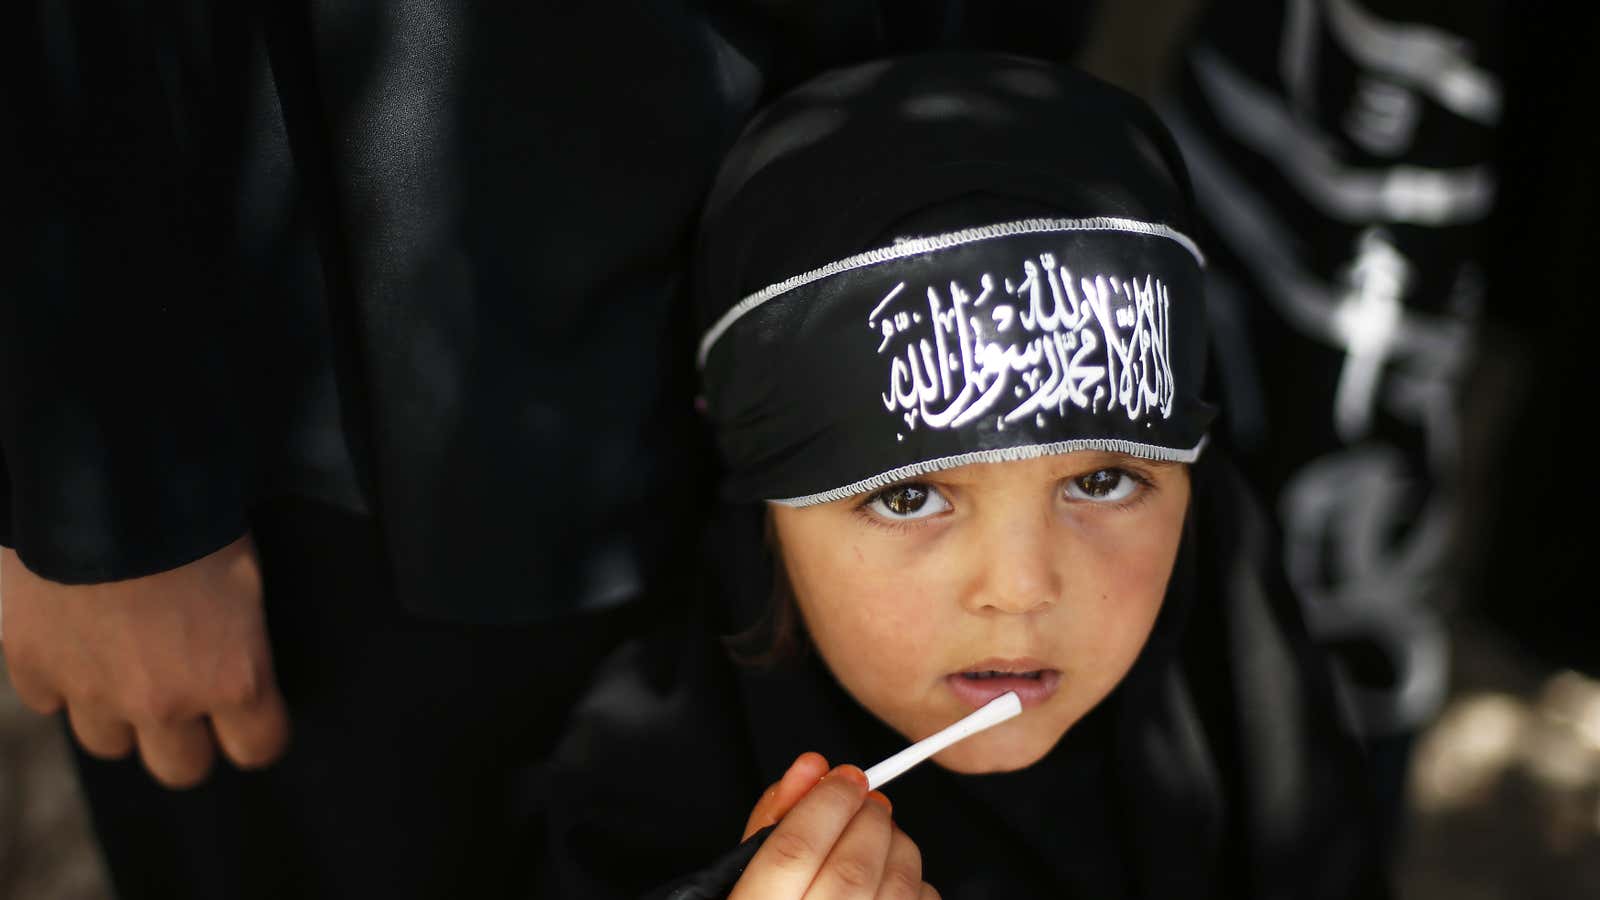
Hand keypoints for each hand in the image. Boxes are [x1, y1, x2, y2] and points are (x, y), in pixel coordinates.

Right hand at [0, 534, 289, 787]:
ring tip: (124, 664)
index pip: (258, 748)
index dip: (258, 731)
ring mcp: (92, 691)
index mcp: (231, 678)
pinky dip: (62, 677)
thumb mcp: (246, 576)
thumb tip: (240, 668)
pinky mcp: (33, 668)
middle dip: (187, 741)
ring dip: (119, 714)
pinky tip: (74, 636)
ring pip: (109, 743)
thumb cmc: (194, 516)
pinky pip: (50, 700)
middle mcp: (163, 702)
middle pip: (181, 769)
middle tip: (186, 699)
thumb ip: (241, 641)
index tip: (254, 717)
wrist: (105, 481)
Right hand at [731, 753, 938, 899]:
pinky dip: (914, 881)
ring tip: (878, 838)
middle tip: (867, 802)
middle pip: (852, 867)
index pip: (794, 850)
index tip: (845, 777)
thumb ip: (773, 821)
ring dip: (897, 844)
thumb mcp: (746, 873)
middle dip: (869, 817)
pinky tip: (890, 878)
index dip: (827, 802)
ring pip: (896, 887)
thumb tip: (810, 768)